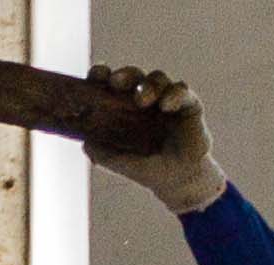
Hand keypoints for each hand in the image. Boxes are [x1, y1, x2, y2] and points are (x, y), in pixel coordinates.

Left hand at [84, 67, 227, 213]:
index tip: (95, 75)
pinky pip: (182, 91)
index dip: (102, 75)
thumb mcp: (119, 162)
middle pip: (133, 75)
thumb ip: (100, 151)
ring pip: (157, 79)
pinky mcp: (189, 104)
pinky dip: (173, 94)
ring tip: (141, 100)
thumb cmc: (146, 168)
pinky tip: (165, 105)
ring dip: (148, 85)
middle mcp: (144, 97)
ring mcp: (166, 98)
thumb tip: (84, 141)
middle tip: (115, 81)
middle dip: (124, 75)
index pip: (110, 84)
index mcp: (123, 106)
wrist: (177, 181)